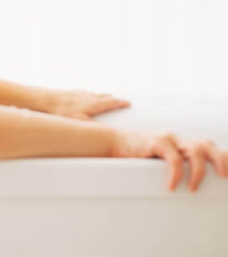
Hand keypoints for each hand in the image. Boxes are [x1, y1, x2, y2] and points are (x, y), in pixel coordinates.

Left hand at [48, 89, 130, 120]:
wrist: (46, 99)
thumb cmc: (62, 112)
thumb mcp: (79, 123)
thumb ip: (94, 128)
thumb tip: (107, 134)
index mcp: (94, 103)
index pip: (112, 102)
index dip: (121, 103)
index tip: (128, 103)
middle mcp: (89, 96)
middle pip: (105, 96)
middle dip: (113, 99)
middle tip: (119, 101)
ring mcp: (80, 93)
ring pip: (95, 94)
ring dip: (102, 97)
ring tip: (105, 99)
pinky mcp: (72, 92)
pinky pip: (84, 94)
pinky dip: (89, 97)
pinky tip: (85, 99)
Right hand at [111, 130, 227, 191]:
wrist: (112, 143)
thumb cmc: (134, 155)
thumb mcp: (157, 161)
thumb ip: (172, 167)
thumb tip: (184, 188)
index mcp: (181, 145)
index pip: (208, 149)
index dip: (222, 159)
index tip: (227, 174)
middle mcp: (178, 140)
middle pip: (208, 146)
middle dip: (220, 161)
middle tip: (223, 177)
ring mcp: (168, 139)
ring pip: (195, 151)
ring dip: (198, 171)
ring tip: (193, 188)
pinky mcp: (157, 142)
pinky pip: (174, 159)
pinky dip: (176, 173)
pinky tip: (171, 186)